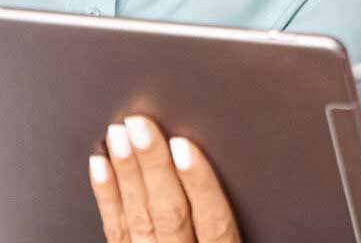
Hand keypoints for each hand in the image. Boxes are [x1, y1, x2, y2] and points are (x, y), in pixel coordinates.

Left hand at [90, 115, 240, 242]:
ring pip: (138, 219)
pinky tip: (101, 166)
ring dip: (127, 174)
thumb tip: (259, 191)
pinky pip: (114, 231)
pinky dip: (106, 196)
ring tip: (120, 136)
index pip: (214, 224)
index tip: (186, 147)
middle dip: (153, 167)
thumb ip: (237, 230)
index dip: (200, 184)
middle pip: (170, 215)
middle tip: (142, 127)